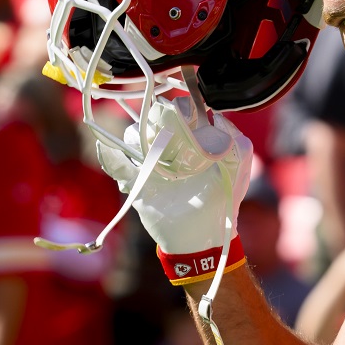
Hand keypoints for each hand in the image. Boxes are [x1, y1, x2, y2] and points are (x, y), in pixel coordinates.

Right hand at [96, 96, 253, 255]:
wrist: (205, 236)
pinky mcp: (138, 184)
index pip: (178, 113)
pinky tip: (107, 147)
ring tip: (150, 147)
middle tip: (165, 132)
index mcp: (192, 141)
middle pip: (152, 121)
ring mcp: (152, 166)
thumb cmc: (224, 199)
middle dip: (155, 120)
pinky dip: (110, 156)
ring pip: (133, 139)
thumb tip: (215, 117)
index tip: (185, 116)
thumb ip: (236, 141)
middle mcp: (170, 149)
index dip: (179, 109)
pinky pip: (118, 166)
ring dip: (135, 136)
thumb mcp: (238, 168)